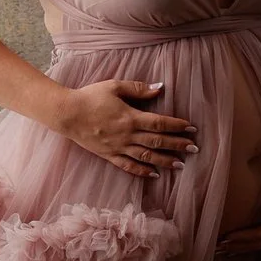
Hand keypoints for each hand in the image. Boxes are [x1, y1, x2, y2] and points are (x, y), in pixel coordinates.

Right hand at [58, 79, 197, 178]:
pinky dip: (142, 171)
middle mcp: (127, 135)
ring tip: (181, 164)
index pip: (160, 123)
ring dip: (165, 161)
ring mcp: (118, 147)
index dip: (177, 126)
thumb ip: (139, 88)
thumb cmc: (90, 97)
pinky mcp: (108, 154)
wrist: (66, 113)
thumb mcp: (114, 86)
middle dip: (178, 145)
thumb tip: (160, 88)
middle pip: (157, 141)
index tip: (192, 128)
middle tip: (195, 148)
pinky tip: (155, 174)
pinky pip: (128, 166)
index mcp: (130, 117)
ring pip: (146, 156)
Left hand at [215, 175, 260, 256]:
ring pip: (254, 245)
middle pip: (254, 244)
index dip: (242, 238)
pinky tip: (233, 247)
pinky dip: (244, 245)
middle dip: (236, 247)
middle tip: (215, 248)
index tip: (225, 238)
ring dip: (237, 248)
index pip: (258, 236)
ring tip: (219, 251)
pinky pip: (257, 241)